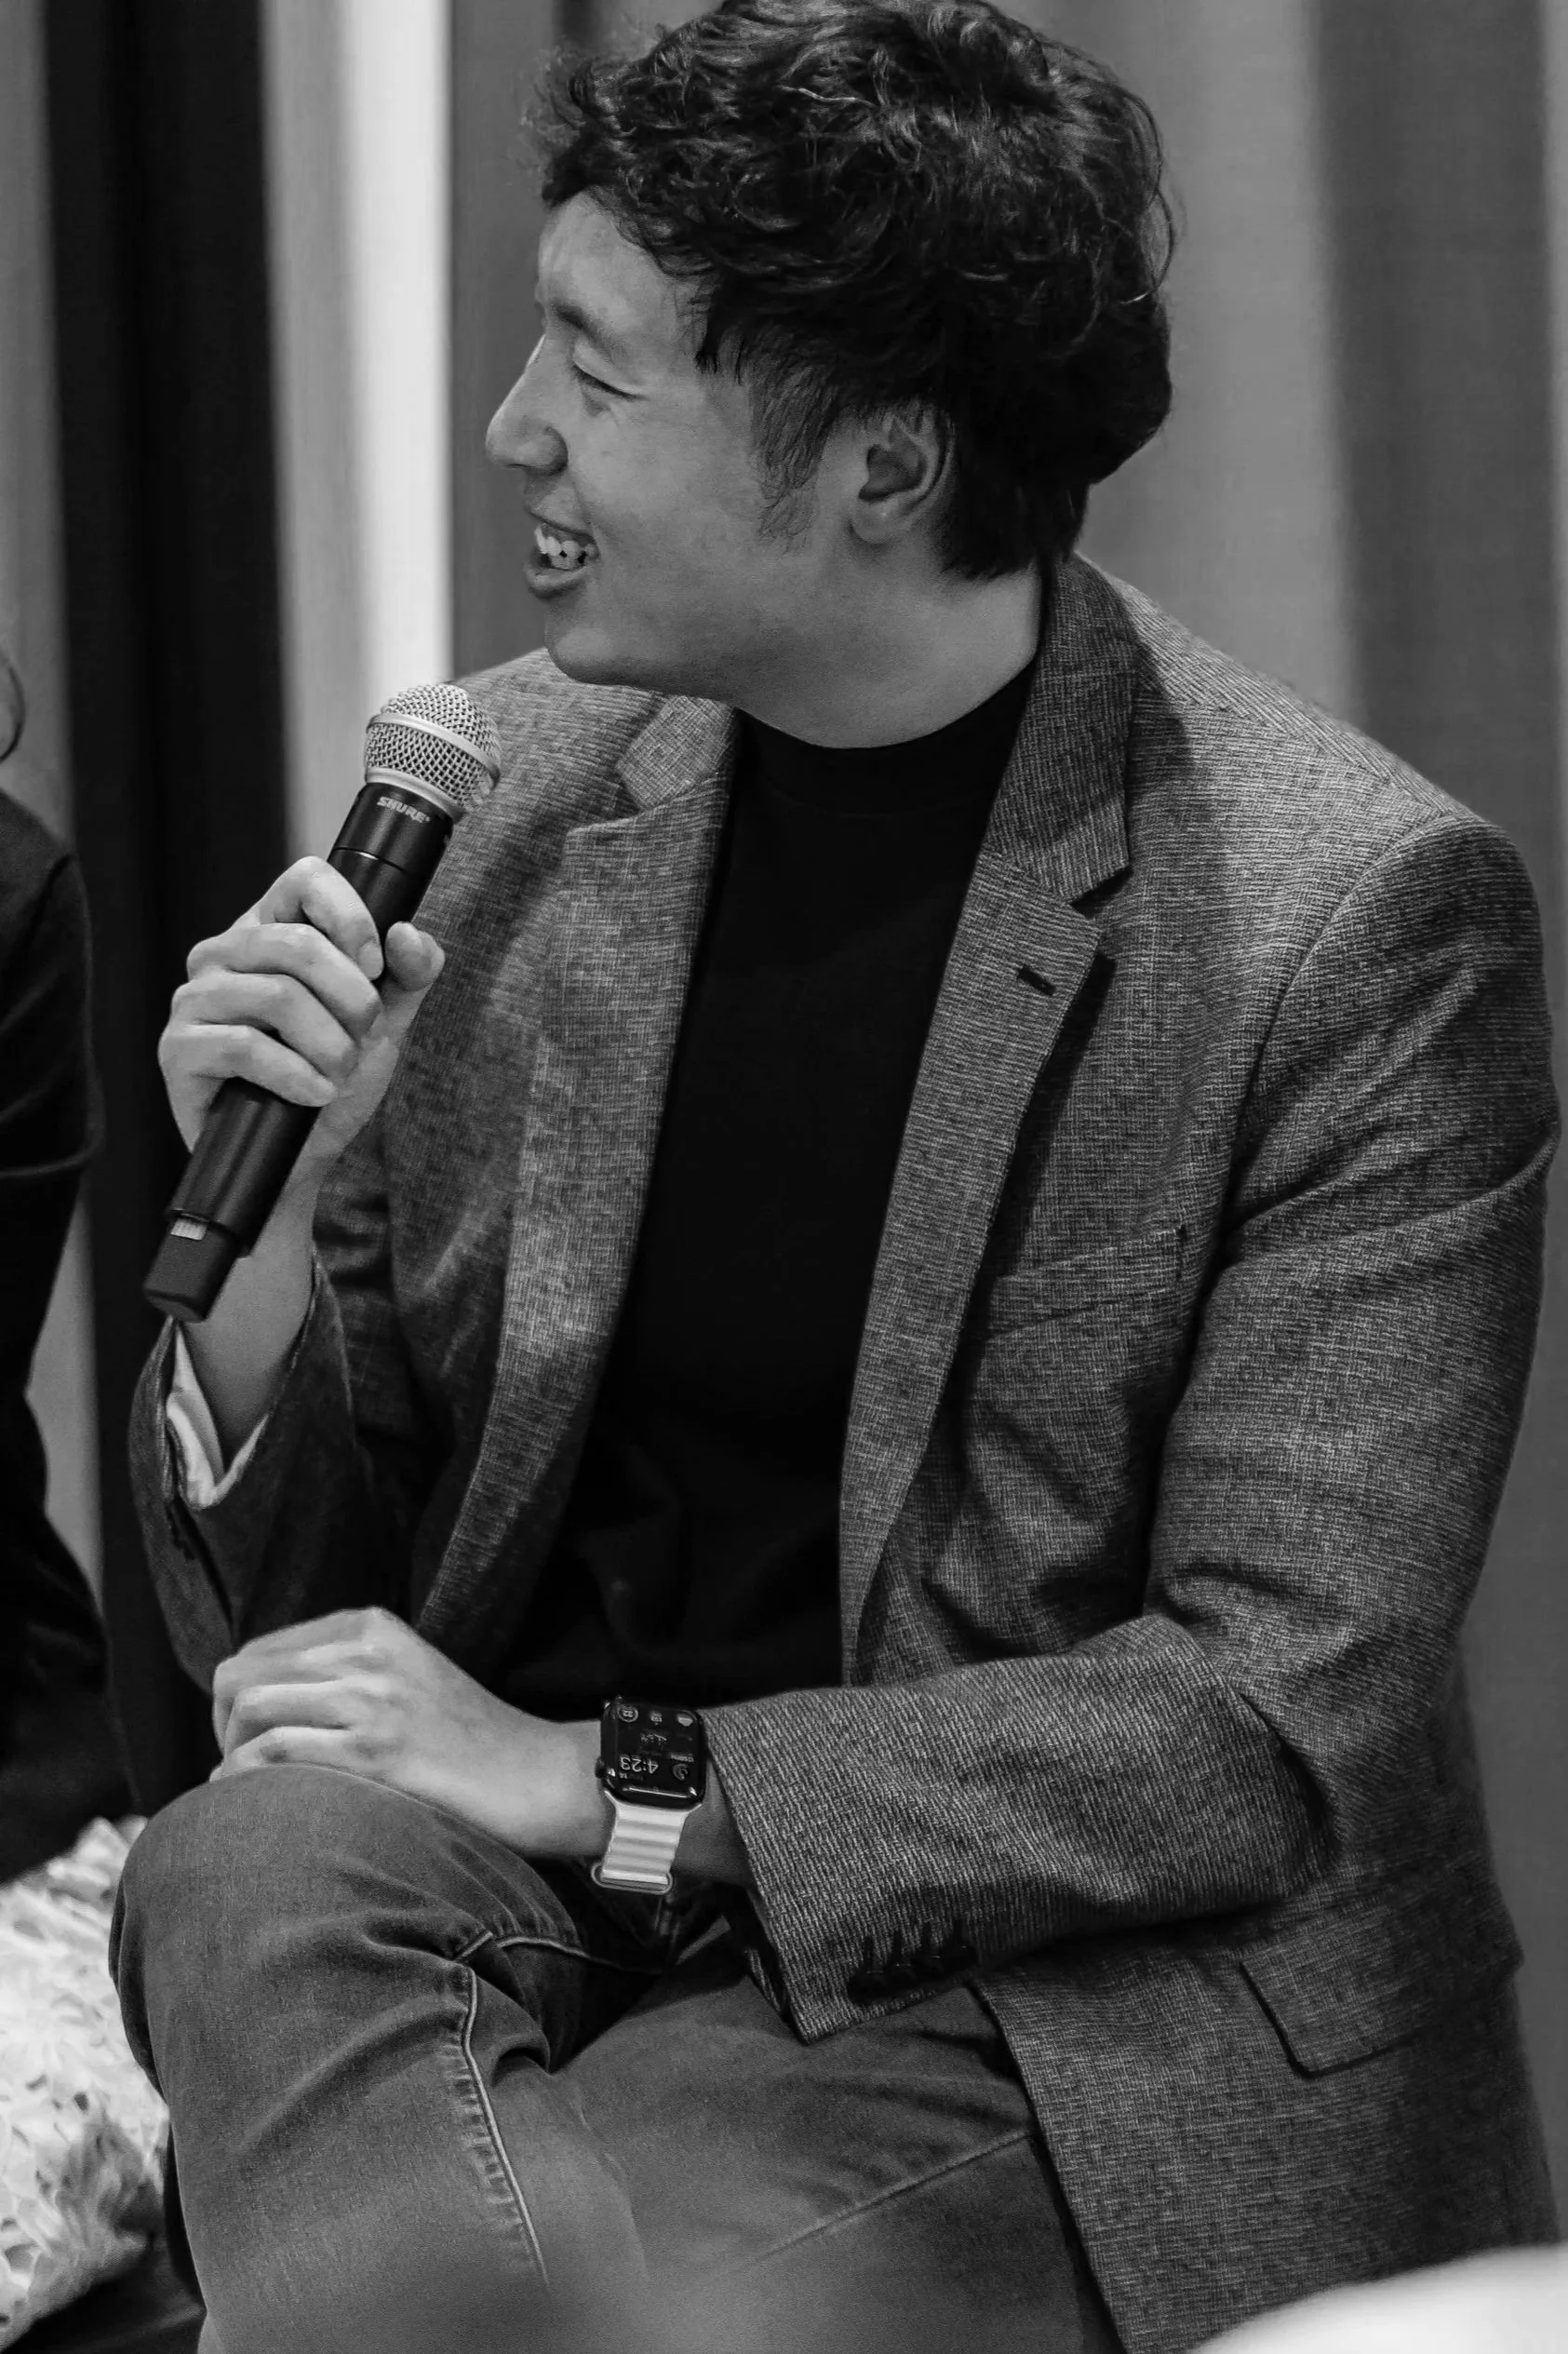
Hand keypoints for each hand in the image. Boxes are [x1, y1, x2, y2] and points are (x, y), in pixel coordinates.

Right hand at [159, 858, 444, 1198]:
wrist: (299, 1158)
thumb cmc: (332, 1078)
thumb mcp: (384, 1023)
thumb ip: (409, 975)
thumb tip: (408, 934)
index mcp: (270, 930)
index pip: (305, 879)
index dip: (351, 917)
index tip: (376, 967)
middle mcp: (223, 953)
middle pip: (297, 943)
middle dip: (352, 999)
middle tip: (364, 1038)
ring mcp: (194, 999)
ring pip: (276, 996)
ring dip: (329, 1044)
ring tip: (340, 1073)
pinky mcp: (178, 1048)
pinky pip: (243, 1045)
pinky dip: (296, 1075)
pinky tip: (314, 1094)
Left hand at [208, 1608, 605, 1856]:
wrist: (536, 1775)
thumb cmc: (472, 1743)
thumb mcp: (410, 1677)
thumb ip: (350, 1672)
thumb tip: (266, 1703)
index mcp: (372, 1626)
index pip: (262, 1649)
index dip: (237, 1698)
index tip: (246, 1740)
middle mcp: (367, 1650)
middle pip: (242, 1671)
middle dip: (222, 1724)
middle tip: (239, 1766)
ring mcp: (372, 1697)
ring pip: (250, 1705)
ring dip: (229, 1752)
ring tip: (241, 1788)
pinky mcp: (376, 1749)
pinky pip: (276, 1752)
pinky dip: (244, 1778)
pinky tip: (250, 1804)